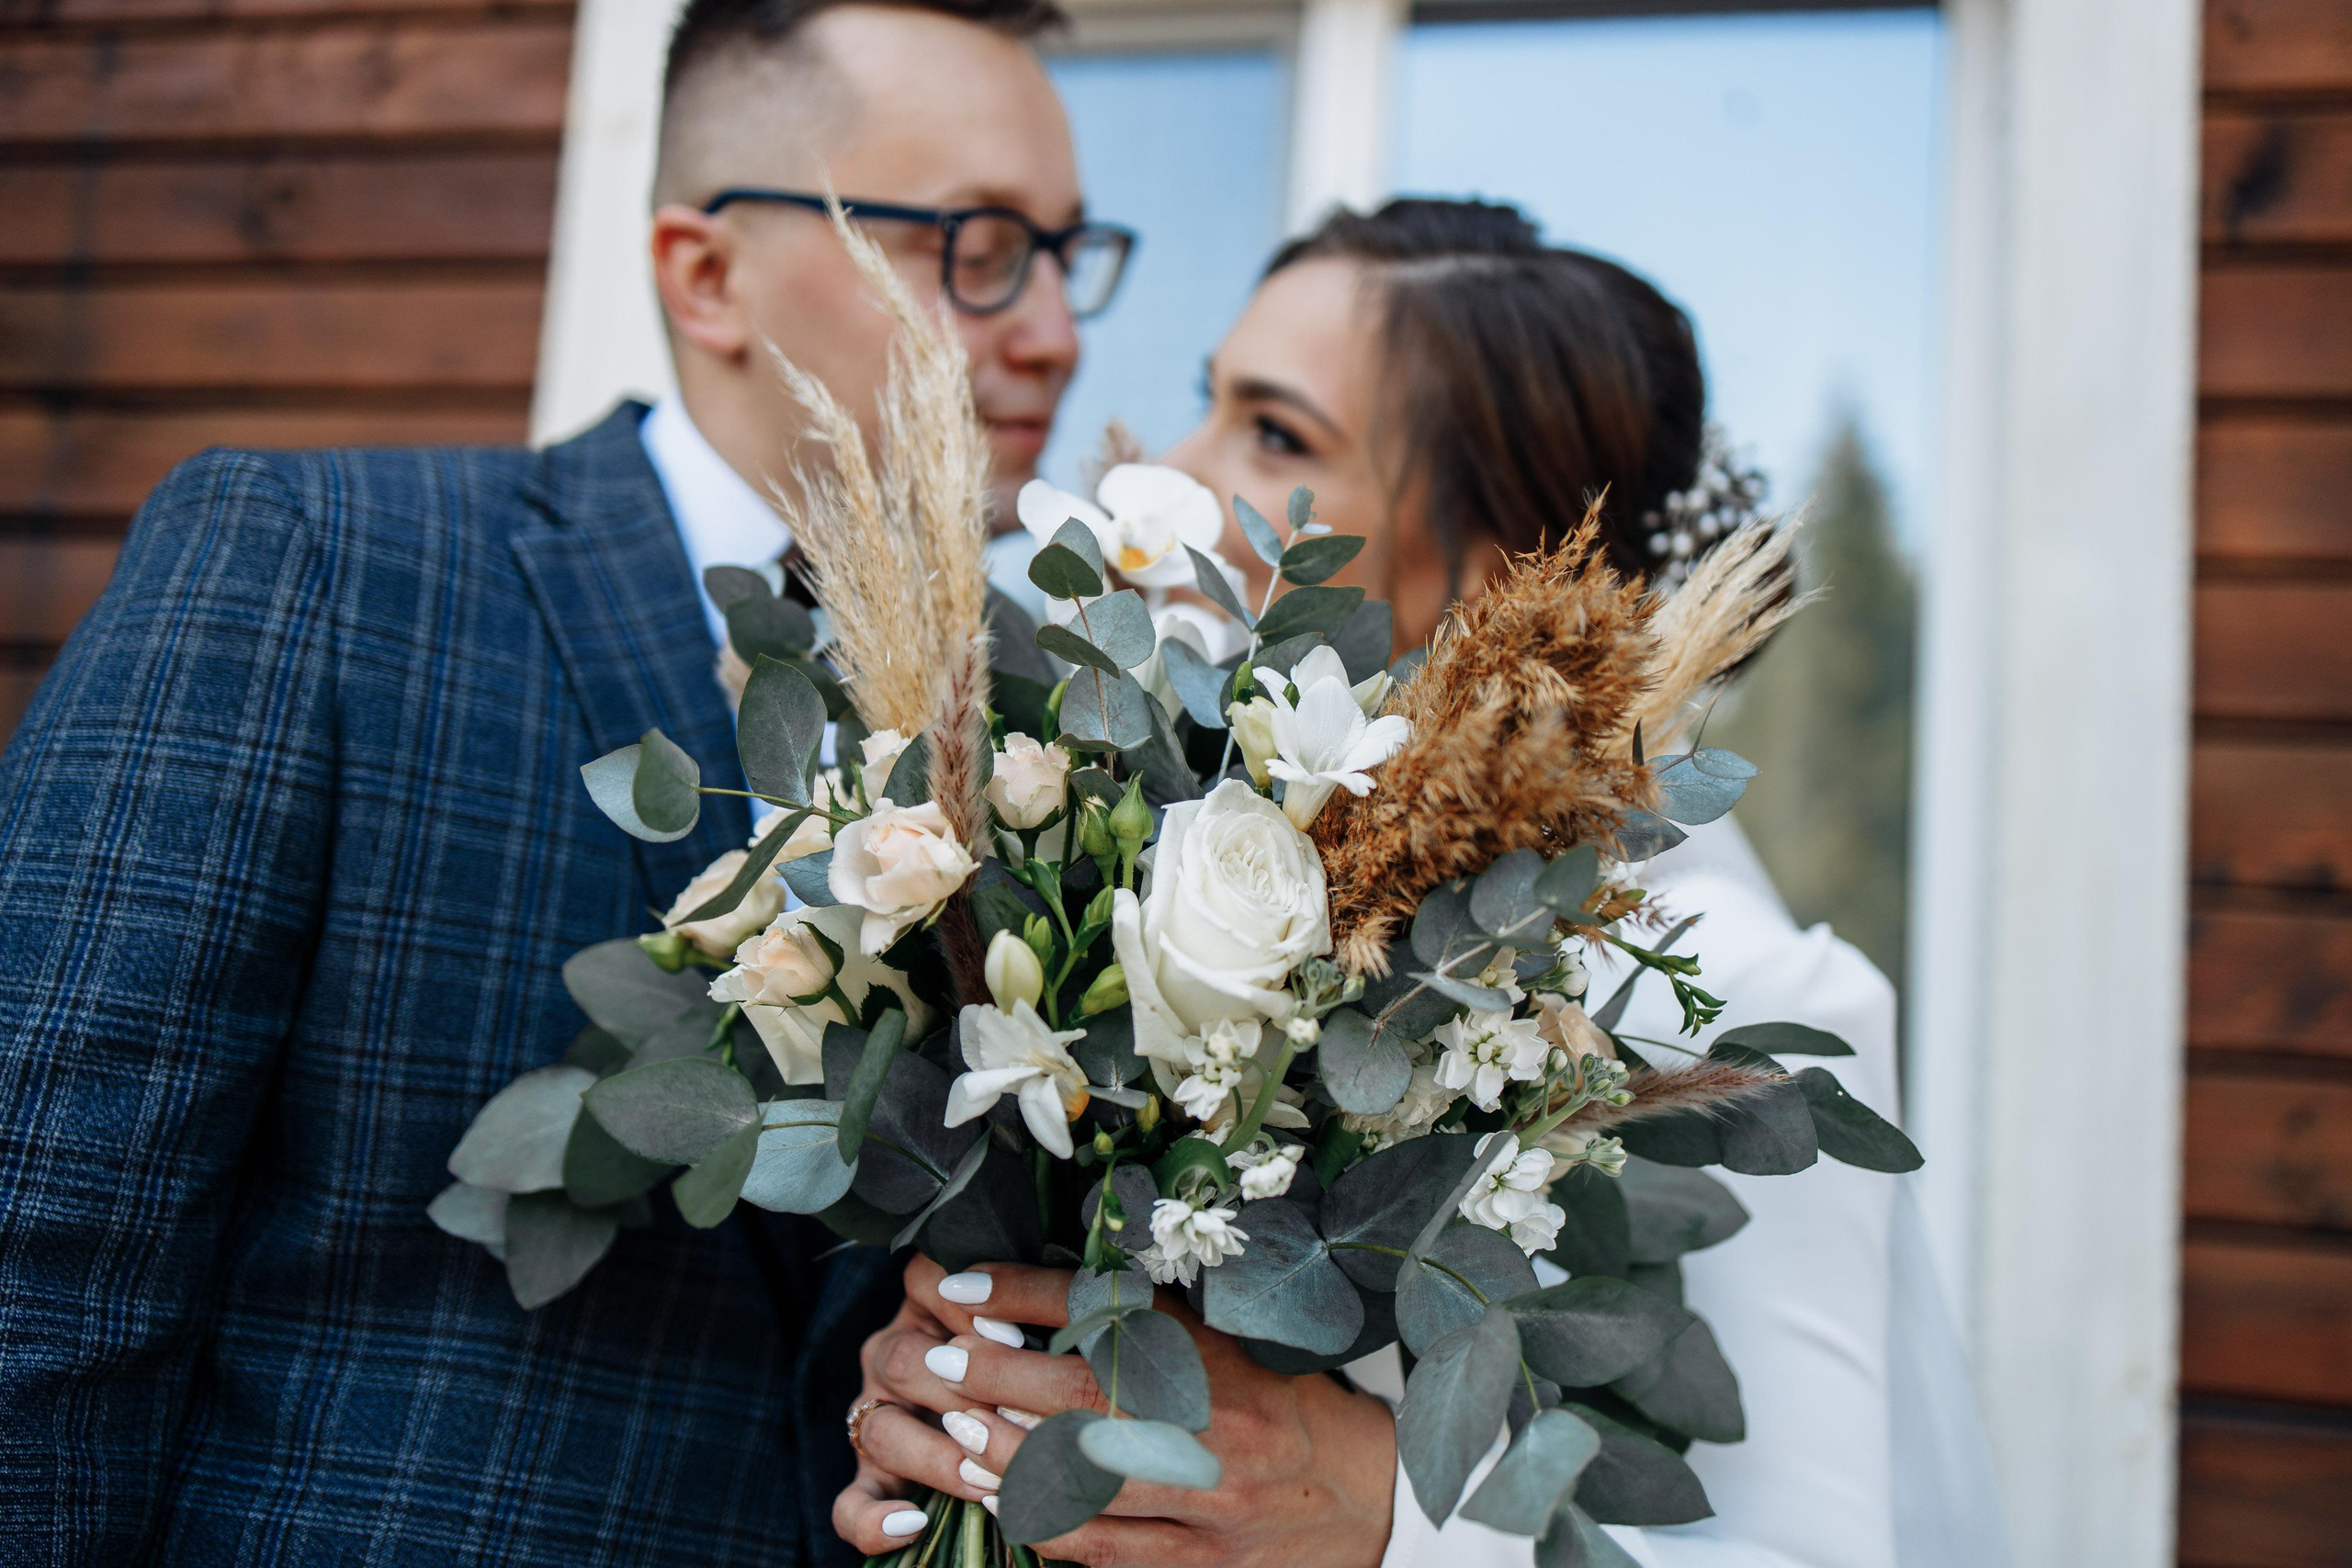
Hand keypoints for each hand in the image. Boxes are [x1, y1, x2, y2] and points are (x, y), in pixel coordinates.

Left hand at [832, 1255, 1398, 1567]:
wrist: (1370, 1498)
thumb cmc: (1287, 1405)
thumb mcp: (1231, 1344)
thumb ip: (1147, 1324)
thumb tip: (1041, 1293)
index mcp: (1224, 1361)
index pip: (1108, 1314)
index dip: (1027, 1297)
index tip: (963, 1287)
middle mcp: (1216, 1430)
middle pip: (1083, 1398)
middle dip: (997, 1377)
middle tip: (941, 1359)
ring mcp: (1210, 1504)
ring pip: (1083, 1480)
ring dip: (1003, 1453)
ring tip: (951, 1428)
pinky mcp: (1202, 1563)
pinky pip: (1103, 1548)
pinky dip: (1042, 1523)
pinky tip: (998, 1498)